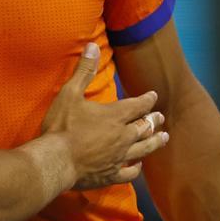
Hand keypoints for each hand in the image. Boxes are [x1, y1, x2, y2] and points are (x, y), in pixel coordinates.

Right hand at [41, 43, 168, 189]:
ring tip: (164, 138)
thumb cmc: (62, 126)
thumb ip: (84, 70)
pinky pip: (130, 172)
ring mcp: (119, 157)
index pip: (138, 105)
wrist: (56, 161)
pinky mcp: (111, 174)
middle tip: (161, 117)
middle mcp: (123, 136)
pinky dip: (136, 168)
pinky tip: (138, 165)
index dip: (147, 99)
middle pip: (145, 126)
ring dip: (155, 142)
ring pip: (144, 149)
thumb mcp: (70, 93)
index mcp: (114, 116)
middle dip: (154, 120)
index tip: (154, 96)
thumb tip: (92, 46)